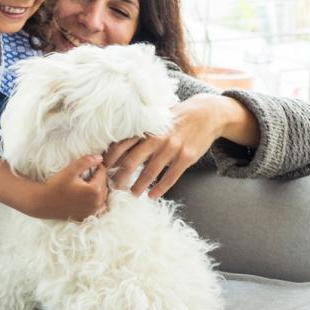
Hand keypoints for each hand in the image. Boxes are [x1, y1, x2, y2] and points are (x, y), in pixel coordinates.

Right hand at [29, 154, 108, 220]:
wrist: (43, 202)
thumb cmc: (56, 185)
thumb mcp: (71, 170)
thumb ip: (86, 161)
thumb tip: (100, 158)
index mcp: (95, 190)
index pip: (103, 173)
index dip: (96, 166)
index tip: (87, 165)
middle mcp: (97, 203)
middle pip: (104, 185)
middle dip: (98, 178)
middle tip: (86, 174)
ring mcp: (92, 212)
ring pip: (102, 196)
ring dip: (98, 189)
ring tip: (85, 184)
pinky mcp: (87, 217)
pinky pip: (97, 207)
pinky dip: (95, 201)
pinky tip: (85, 197)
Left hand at [104, 94, 253, 197]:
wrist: (206, 114)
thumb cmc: (176, 120)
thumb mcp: (157, 123)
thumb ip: (141, 136)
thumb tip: (119, 152)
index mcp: (146, 129)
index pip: (121, 146)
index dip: (110, 160)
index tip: (103, 171)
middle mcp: (157, 138)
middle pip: (131, 162)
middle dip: (120, 177)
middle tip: (114, 188)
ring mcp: (172, 148)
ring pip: (150, 173)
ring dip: (138, 186)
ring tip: (132, 194)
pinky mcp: (186, 157)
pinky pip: (170, 177)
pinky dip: (159, 189)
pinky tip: (152, 195)